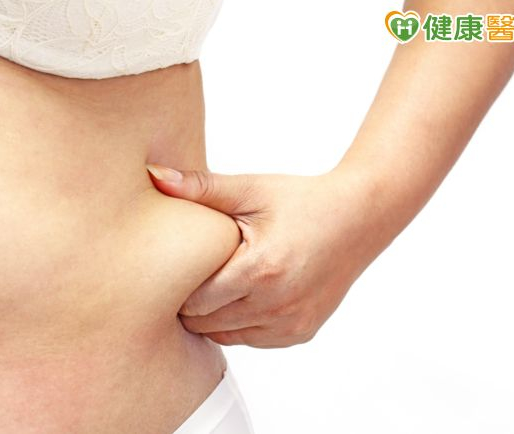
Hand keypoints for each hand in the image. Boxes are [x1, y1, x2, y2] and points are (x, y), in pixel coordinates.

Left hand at [145, 163, 396, 347]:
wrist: (360, 217)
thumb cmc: (303, 200)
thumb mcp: (252, 189)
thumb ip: (201, 187)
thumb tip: (153, 175)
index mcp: (260, 271)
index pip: (194, 302)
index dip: (178, 286)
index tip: (174, 266)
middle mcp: (277, 306)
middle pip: (205, 324)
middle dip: (191, 303)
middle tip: (189, 275)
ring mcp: (291, 324)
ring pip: (226, 336)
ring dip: (214, 316)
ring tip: (216, 282)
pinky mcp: (301, 333)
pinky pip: (252, 339)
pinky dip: (240, 323)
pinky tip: (243, 294)